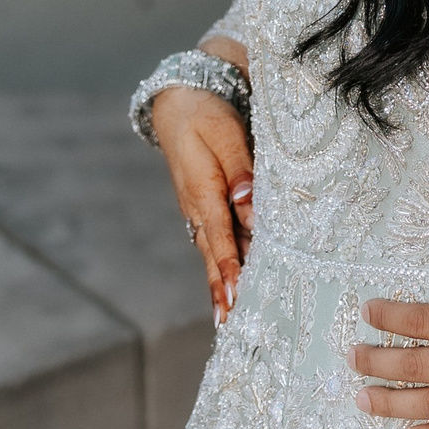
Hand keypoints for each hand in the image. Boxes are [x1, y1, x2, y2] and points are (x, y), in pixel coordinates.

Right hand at [150, 86, 253, 321]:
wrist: (178, 103)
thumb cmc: (205, 115)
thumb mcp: (225, 134)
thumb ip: (241, 170)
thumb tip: (249, 206)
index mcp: (202, 190)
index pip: (219, 234)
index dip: (227, 266)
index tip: (233, 296)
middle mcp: (197, 207)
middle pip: (212, 254)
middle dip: (220, 290)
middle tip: (229, 324)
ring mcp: (199, 209)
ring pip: (213, 251)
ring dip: (221, 282)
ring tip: (230, 317)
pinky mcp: (205, 206)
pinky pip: (216, 240)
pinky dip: (223, 263)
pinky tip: (234, 281)